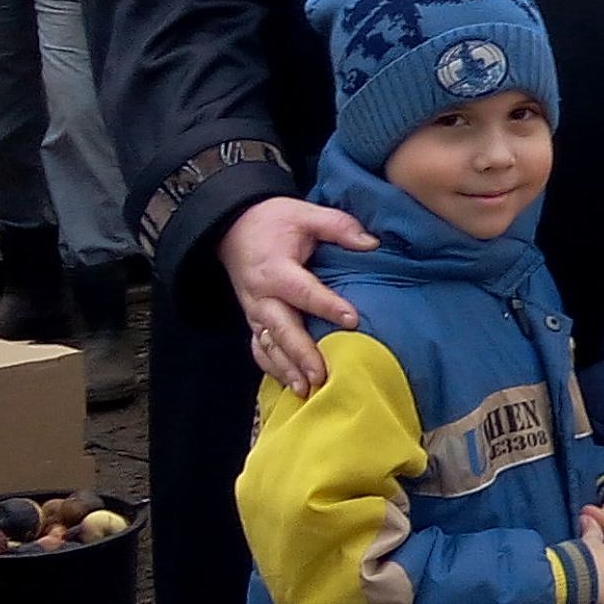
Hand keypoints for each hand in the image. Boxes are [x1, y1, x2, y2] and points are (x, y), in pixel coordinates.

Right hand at [221, 197, 376, 395]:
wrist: (232, 228)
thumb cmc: (274, 222)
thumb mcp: (305, 214)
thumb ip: (338, 226)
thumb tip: (371, 243)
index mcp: (275, 269)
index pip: (303, 290)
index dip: (327, 305)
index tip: (352, 320)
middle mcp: (261, 296)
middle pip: (280, 328)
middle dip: (301, 354)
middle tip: (322, 374)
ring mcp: (253, 313)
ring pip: (268, 345)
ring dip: (286, 369)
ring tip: (307, 389)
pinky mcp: (253, 322)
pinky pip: (259, 349)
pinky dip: (273, 368)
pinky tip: (291, 386)